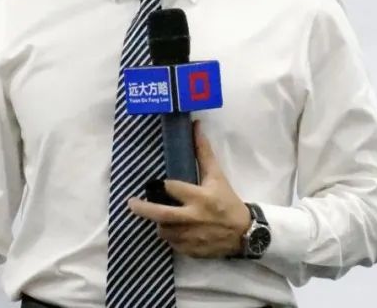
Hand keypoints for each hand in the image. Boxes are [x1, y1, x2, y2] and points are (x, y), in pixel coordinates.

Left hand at [127, 120, 252, 258]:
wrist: (245, 233)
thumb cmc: (227, 201)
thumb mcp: (217, 176)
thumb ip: (203, 153)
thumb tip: (196, 126)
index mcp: (199, 197)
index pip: (172, 188)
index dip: (161, 185)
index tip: (153, 184)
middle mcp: (193, 218)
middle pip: (160, 214)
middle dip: (142, 208)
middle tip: (131, 203)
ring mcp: (191, 236)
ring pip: (163, 230)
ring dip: (160, 223)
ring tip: (162, 216)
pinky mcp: (191, 250)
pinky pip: (172, 244)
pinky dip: (171, 236)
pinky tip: (175, 229)